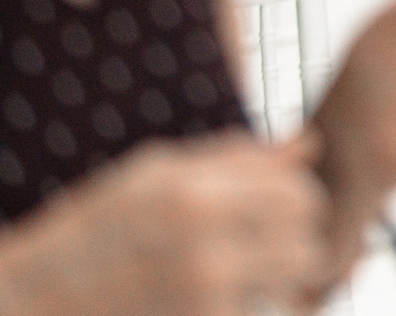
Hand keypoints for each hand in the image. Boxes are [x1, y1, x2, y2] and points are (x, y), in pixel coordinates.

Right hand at [0, 132, 324, 314]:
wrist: (37, 301)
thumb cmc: (99, 229)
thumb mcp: (156, 177)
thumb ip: (237, 159)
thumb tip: (309, 145)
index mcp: (194, 197)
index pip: (299, 193)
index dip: (292, 198)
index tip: (270, 206)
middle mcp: (205, 250)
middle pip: (307, 238)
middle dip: (293, 237)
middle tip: (261, 239)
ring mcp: (205, 299)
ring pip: (293, 278)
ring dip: (280, 271)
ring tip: (242, 265)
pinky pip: (259, 309)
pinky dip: (247, 301)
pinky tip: (211, 293)